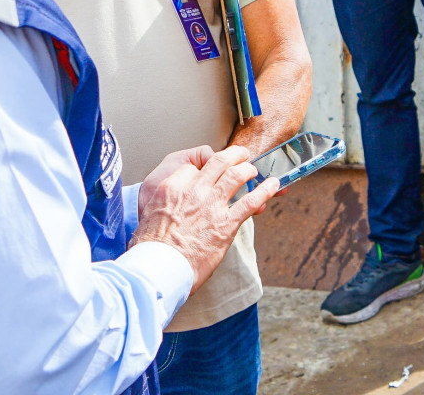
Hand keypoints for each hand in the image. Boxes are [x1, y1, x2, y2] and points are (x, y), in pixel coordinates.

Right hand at [130, 145, 275, 285]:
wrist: (159, 267)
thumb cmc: (151, 247)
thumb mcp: (150, 213)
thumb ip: (165, 202)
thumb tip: (171, 205)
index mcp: (173, 187)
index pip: (194, 166)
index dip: (206, 165)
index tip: (212, 169)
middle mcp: (194, 191)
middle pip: (220, 161)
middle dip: (234, 155)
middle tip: (241, 155)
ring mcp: (212, 206)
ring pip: (238, 176)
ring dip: (250, 170)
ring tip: (254, 170)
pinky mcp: (226, 223)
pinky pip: (251, 201)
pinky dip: (265, 191)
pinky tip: (273, 186)